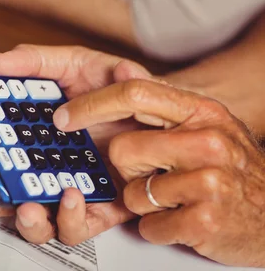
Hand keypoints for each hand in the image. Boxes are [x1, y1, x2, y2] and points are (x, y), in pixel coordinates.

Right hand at [0, 44, 158, 244]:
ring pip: (40, 220)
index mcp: (34, 137)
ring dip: (27, 219)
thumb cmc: (113, 84)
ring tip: (28, 203)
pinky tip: (71, 195)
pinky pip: (82, 225)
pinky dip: (70, 218)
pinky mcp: (104, 205)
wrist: (162, 100)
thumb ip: (34, 62)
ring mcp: (75, 188)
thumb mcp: (72, 63)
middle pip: (10, 195)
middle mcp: (50, 168)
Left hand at [58, 79, 264, 266]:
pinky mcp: (206, 221)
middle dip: (127, 168)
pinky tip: (179, 216)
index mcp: (200, 111)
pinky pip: (149, 225)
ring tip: (172, 195)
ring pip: (133, 192)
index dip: (91, 106)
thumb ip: (158, 100)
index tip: (64, 117)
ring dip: (144, 200)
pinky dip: (157, 226)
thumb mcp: (201, 121)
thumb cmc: (230, 165)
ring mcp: (209, 182)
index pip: (133, 94)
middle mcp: (207, 141)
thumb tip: (120, 69)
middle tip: (153, 171)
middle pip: (122, 149)